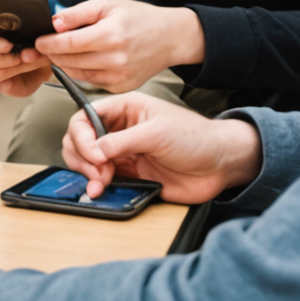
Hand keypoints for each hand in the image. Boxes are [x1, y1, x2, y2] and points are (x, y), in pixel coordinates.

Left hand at [31, 0, 202, 93]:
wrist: (170, 38)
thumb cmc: (138, 18)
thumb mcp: (107, 5)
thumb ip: (77, 14)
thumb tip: (53, 23)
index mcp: (111, 35)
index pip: (68, 44)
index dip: (48, 43)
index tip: (38, 41)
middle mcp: (115, 59)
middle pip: (69, 60)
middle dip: (52, 54)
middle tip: (43, 46)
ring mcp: (118, 77)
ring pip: (76, 73)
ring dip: (64, 63)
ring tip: (60, 52)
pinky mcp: (120, 87)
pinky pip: (89, 81)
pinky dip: (80, 71)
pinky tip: (82, 60)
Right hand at [62, 93, 261, 204]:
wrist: (220, 164)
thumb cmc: (196, 137)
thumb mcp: (157, 132)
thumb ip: (122, 141)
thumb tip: (94, 151)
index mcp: (124, 109)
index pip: (84, 118)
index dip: (81, 136)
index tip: (94, 155)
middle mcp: (119, 130)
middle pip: (79, 141)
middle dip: (81, 157)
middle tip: (97, 171)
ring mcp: (123, 154)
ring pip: (87, 162)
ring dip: (87, 174)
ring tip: (100, 183)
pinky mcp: (130, 175)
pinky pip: (103, 181)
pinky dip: (97, 187)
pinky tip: (102, 191)